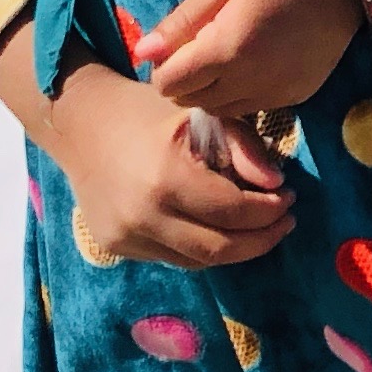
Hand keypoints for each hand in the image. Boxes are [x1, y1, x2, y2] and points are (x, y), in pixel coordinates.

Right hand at [43, 65, 295, 269]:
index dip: (269, 211)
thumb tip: (278, 183)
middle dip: (260, 240)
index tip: (289, 197)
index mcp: (166, 177)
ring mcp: (125, 237)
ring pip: (196, 261)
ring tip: (257, 226)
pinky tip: (216, 227)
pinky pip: (171, 256)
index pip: (233, 211)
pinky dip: (201, 247)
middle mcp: (143, 216)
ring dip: (234, 248)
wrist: (81, 123)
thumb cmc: (147, 111)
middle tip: (284, 221)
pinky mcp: (115, 247)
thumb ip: (243, 147)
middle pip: (218, 249)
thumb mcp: (201, 114)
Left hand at [139, 0, 358, 114]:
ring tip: (228, 53)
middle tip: (202, 46)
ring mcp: (276, 95)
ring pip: (221, 110)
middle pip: (192, 101)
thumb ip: (183, 20)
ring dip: (214, 89)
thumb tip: (142, 52)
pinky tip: (257, 60)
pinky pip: (253, 108)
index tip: (178, 44)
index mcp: (228, 50)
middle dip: (187, 79)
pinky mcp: (295, 98)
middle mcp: (250, 82)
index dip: (165, 66)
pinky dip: (243, 92)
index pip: (170, 84)